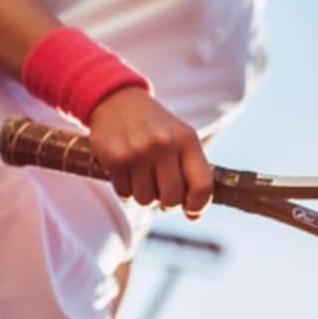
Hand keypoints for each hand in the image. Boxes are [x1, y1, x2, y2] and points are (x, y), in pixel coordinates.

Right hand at [87, 87, 212, 219]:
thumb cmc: (156, 129)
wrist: (118, 101)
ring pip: (146, 200)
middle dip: (168, 203)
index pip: (203, 185)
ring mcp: (138, 151)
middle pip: (172, 199)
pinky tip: (128, 170)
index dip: (199, 205)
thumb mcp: (181, 140)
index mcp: (187, 140)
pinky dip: (127, 188)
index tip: (192, 209)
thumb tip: (194, 217)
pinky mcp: (115, 158)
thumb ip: (193, 176)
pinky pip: (125, 194)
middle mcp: (164, 144)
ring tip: (144, 175)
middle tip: (162, 193)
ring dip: (145, 195)